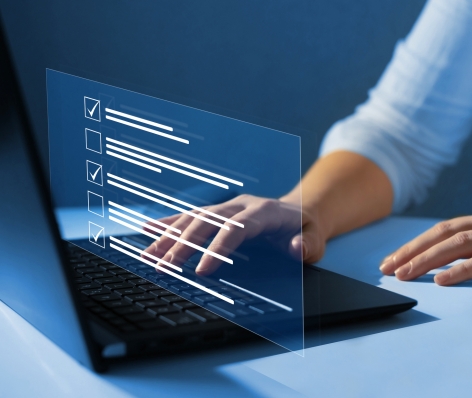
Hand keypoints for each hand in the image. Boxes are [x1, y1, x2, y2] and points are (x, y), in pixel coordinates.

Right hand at [143, 194, 325, 274]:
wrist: (302, 212)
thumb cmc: (308, 230)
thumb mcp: (317, 239)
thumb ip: (309, 244)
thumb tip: (296, 248)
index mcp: (265, 212)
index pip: (236, 228)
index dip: (218, 247)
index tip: (202, 271)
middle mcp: (243, 205)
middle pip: (208, 221)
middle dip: (184, 244)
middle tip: (164, 266)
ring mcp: (230, 207)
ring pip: (195, 217)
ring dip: (170, 234)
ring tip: (148, 253)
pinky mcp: (221, 212)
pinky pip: (193, 215)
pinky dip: (171, 222)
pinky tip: (149, 229)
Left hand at [379, 204, 471, 284]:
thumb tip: (466, 256)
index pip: (444, 229)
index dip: (416, 243)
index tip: (393, 259)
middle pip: (442, 233)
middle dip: (410, 250)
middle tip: (385, 268)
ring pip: (458, 245)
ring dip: (426, 260)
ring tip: (403, 274)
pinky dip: (461, 270)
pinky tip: (443, 280)